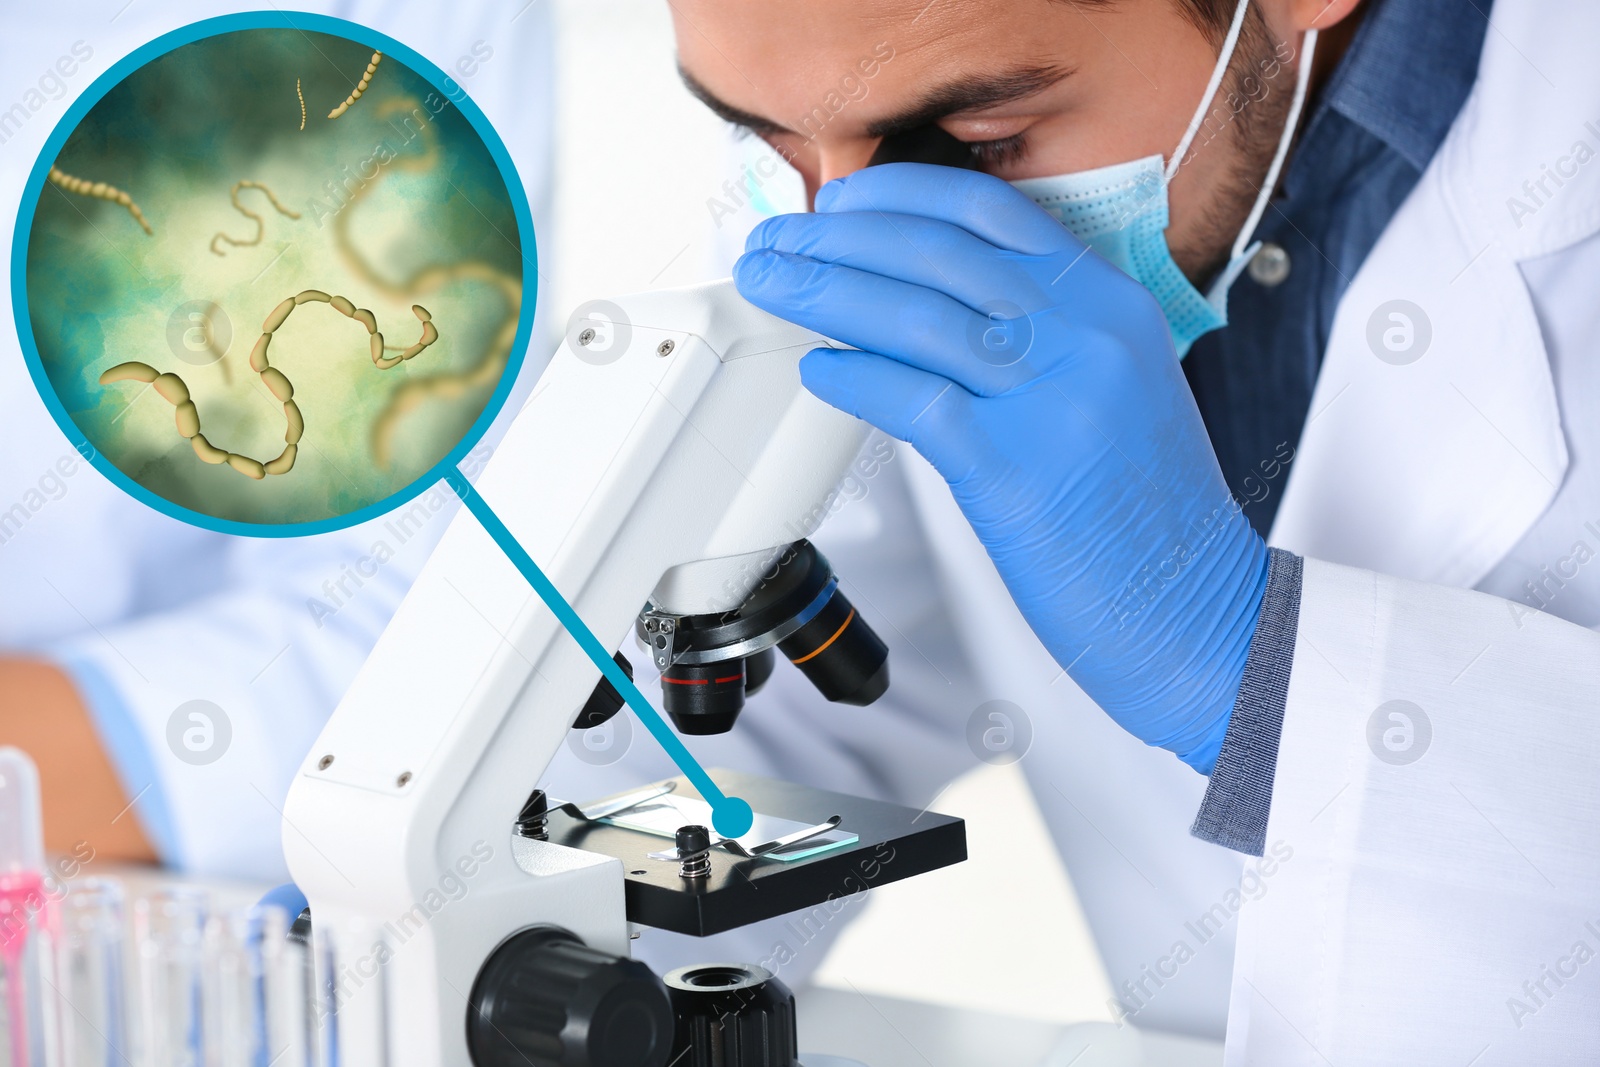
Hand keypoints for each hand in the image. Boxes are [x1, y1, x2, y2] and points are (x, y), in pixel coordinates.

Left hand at [734, 164, 1267, 772]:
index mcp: (1111, 304)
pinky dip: (855, 376)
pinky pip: (914, 400)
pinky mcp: (1016, 470)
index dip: (900, 195)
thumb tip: (923, 304)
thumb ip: (1041, 331)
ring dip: (825, 294)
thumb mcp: (1115, 385)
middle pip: (938, 253)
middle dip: (839, 238)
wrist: (1199, 605)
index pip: (992, 211)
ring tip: (773, 286)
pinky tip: (820, 370)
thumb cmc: (1147, 507)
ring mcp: (1052, 399)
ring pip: (916, 316)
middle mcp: (1085, 336)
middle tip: (779, 240)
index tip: (841, 199)